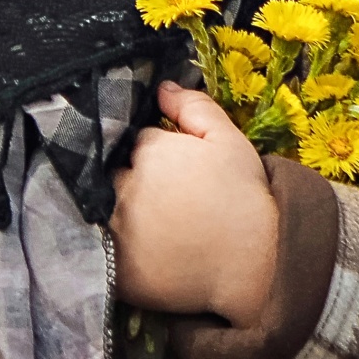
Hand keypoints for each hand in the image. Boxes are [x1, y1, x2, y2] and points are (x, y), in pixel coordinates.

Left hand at [110, 81, 278, 328]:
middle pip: (112, 174)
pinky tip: (134, 249)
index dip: (151, 152)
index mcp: (148, 152)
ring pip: (103, 210)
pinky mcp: (117, 269)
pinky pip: (101, 252)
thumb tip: (161, 88)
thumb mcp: (229, 141)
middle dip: (127, 178)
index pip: (136, 142)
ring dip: (113, 211)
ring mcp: (117, 230)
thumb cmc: (245, 199)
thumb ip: (194, 108)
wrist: (258, 266)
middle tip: (156, 196)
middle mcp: (124, 187)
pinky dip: (109, 248)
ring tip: (143, 223)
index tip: (168, 167)